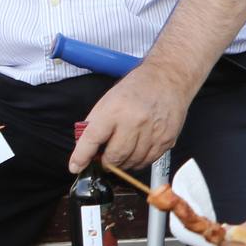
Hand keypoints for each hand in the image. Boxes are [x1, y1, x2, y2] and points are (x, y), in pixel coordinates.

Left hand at [72, 64, 190, 172]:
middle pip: (115, 156)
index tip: (76, 167)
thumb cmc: (136, 88)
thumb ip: (95, 125)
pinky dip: (140, 161)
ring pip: (133, 162)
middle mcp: (135, 121)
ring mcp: (153, 131)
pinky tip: (137, 153)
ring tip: (122, 155)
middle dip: (107, 163)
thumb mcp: (108, 100)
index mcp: (115, 110)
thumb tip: (87, 151)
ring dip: (124, 164)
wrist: (168, 78)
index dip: (82, 156)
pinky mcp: (167, 138)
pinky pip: (149, 160)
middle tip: (105, 160)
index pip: (92, 139)